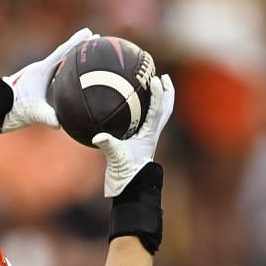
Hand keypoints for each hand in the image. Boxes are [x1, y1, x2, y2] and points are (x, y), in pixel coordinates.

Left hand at [1, 28, 95, 132]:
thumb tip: (58, 124)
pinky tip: (66, 76)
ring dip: (70, 58)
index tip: (90, 33)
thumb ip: (46, 116)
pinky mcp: (34, 85)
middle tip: (93, 38)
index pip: (63, 52)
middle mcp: (39, 70)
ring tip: (83, 55)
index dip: (77, 42)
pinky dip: (62, 70)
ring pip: (57, 63)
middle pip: (62, 54)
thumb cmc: (13, 109)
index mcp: (41, 70)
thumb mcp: (33, 112)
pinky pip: (53, 73)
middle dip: (78, 47)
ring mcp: (36, 77)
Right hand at [96, 73, 174, 197]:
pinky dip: (143, 110)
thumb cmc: (125, 174)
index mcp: (150, 134)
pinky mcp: (140, 141)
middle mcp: (152, 134)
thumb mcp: (116, 157)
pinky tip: (132, 105)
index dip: (158, 94)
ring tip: (155, 85)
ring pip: (158, 114)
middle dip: (167, 92)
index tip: (156, 78)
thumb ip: (109, 145)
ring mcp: (147, 137)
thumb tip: (98, 136)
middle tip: (164, 76)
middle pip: (165, 109)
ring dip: (159, 99)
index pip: (157, 110)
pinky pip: (144, 120)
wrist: (129, 188)